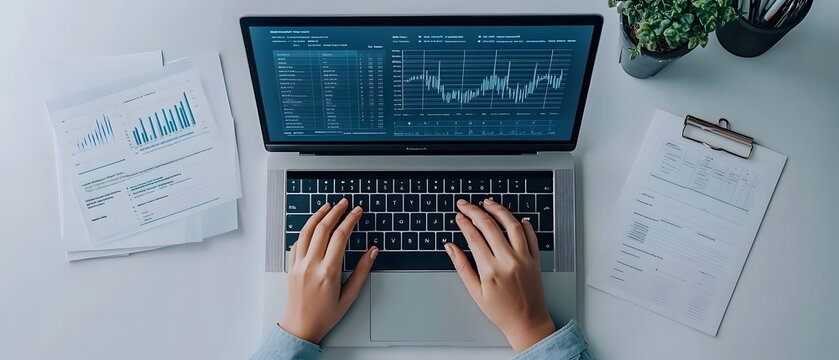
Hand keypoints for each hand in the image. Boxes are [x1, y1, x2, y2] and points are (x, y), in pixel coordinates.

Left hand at [279, 199, 378, 343]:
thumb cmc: (326, 315)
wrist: (301, 327)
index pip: (340, 237)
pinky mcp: (291, 267)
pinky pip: (297, 242)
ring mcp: (299, 265)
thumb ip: (362, 271)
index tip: (357, 212)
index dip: (350, 220)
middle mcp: (311, 265)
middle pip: (323, 229)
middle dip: (336, 212)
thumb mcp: (350, 296)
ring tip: (327, 206)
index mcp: (328, 272)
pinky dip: (305, 230)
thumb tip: (373, 251)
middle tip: (345, 203)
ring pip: (307, 231)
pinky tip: (312, 225)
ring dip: (318, 215)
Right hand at [446, 198, 555, 352]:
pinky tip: (516, 218)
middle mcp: (508, 260)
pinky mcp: (535, 260)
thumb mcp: (475, 292)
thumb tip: (450, 247)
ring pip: (512, 225)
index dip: (464, 223)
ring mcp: (524, 258)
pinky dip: (524, 224)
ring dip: (498, 210)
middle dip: (475, 211)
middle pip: (489, 226)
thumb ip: (462, 267)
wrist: (527, 322)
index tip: (459, 216)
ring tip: (488, 203)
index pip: (474, 237)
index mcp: (491, 270)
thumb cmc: (500, 311)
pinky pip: (531, 236)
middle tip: (465, 205)